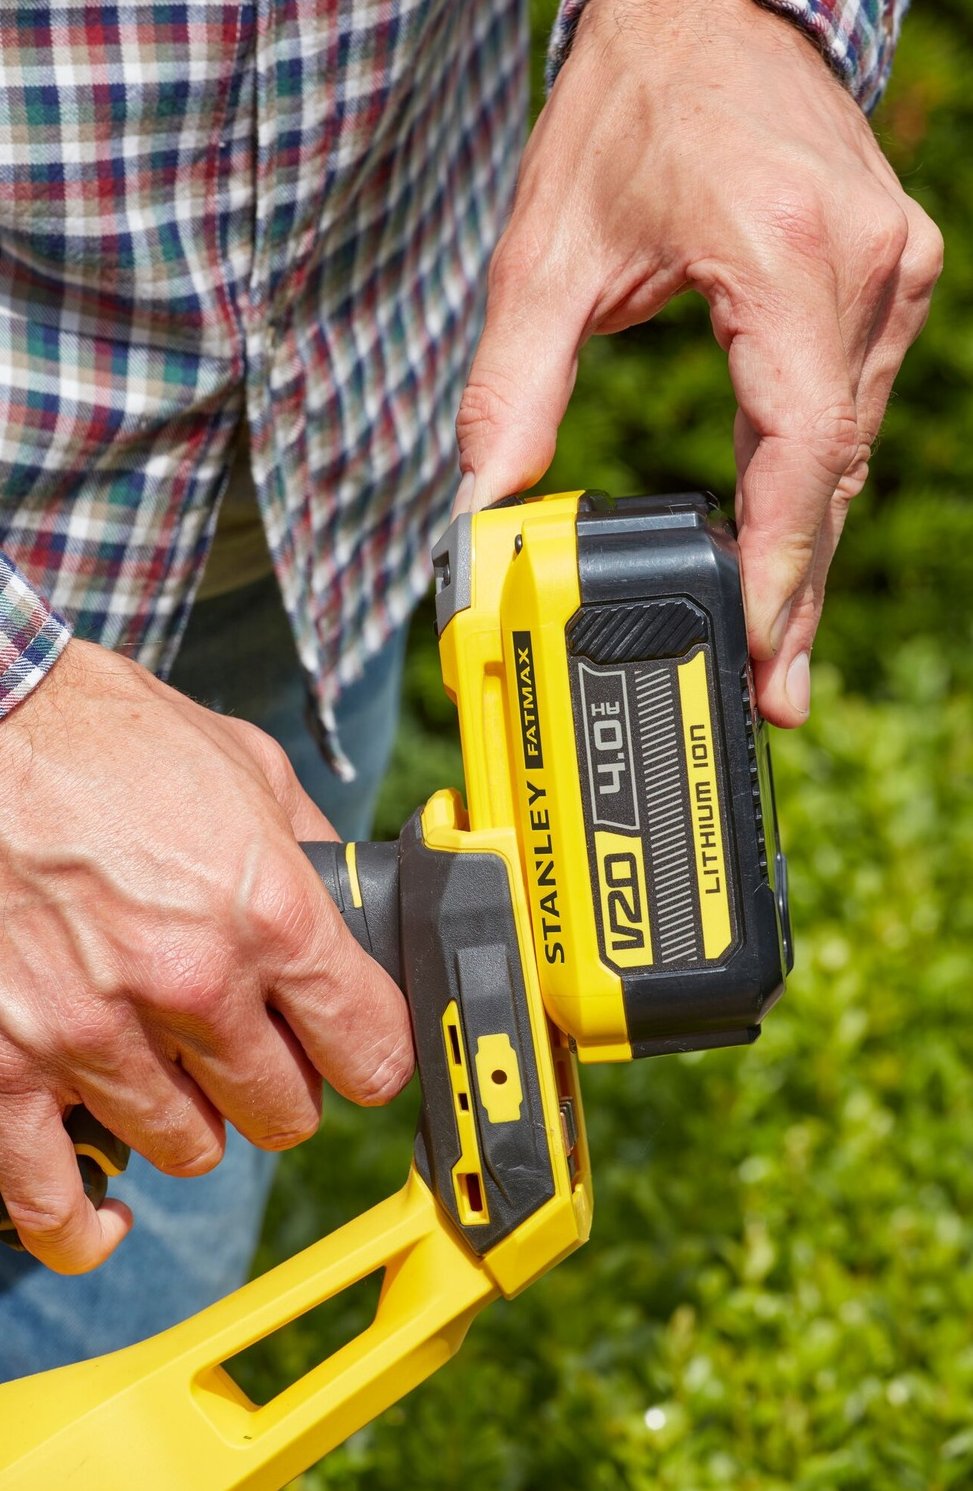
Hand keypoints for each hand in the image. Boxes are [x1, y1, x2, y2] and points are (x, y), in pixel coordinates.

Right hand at [0, 641, 412, 1272]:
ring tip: (169, 1074)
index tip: (356, 1055)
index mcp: (270, 913)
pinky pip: (53, 1200)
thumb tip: (352, 891)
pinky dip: (81, 1222)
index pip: (370, 1049)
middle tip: (253, 1054)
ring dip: (189, 1123)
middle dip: (280, 1089)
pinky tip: (102, 1213)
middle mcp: (192, 984)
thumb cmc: (105, 736)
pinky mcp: (6, 1065)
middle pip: (284, 1113)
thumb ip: (308, 845)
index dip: (371, 1057)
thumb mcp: (245, 764)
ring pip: (189, 1150)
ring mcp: (95, 1034)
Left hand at [456, 0, 941, 723]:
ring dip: (807, 542)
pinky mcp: (890, 272)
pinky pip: (854, 402)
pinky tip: (784, 537)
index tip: (764, 653)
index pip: (798, 449)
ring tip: (772, 638)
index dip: (782, 567)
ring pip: (851, 445)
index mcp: (782, 257)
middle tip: (773, 692)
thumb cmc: (627, 108)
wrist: (707, 3)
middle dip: (796, 589)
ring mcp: (892, 268)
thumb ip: (509, 388)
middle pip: (833, 470)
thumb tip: (479, 507)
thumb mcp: (547, 253)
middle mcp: (863, 266)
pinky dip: (816, 477)